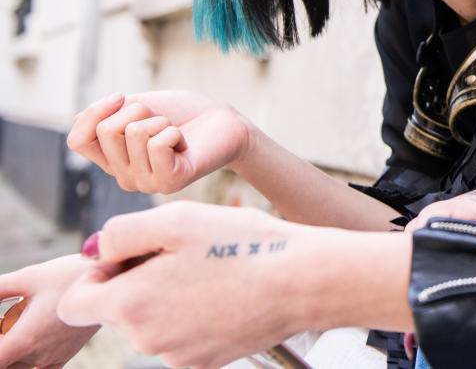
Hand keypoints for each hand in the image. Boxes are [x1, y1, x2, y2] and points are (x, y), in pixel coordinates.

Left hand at [0, 254, 97, 368]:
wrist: (115, 276)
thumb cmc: (70, 274)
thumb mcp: (27, 276)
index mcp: (24, 340)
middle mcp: (38, 356)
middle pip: (3, 362)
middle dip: (1, 339)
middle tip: (9, 313)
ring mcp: (53, 358)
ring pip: (17, 366)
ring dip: (10, 347)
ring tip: (17, 317)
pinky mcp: (64, 356)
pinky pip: (36, 368)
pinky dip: (25, 357)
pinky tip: (31, 331)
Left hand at [58, 203, 307, 368]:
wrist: (302, 282)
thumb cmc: (242, 245)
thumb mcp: (177, 219)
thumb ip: (120, 233)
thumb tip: (94, 252)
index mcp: (130, 304)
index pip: (74, 304)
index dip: (97, 275)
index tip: (133, 256)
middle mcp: (146, 339)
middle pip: (118, 311)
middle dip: (138, 283)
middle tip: (184, 254)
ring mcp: (177, 356)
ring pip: (152, 323)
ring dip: (168, 298)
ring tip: (211, 269)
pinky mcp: (206, 362)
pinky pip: (183, 337)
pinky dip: (195, 315)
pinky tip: (227, 291)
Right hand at [66, 91, 251, 193]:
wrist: (224, 121)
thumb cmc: (182, 113)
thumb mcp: (135, 106)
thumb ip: (103, 115)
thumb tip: (77, 121)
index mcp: (112, 159)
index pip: (77, 140)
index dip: (94, 112)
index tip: (121, 96)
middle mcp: (124, 176)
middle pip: (106, 131)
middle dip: (138, 110)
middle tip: (161, 119)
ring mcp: (145, 183)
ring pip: (133, 133)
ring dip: (159, 120)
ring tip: (175, 132)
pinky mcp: (169, 182)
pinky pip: (157, 144)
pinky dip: (173, 132)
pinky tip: (184, 143)